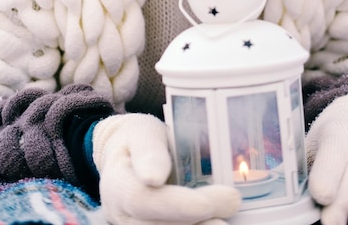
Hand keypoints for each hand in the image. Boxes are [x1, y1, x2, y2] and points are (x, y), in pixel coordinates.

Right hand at [92, 113, 240, 224]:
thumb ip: (148, 150)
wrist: (127, 153)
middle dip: (196, 222)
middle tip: (230, 203)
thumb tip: (153, 176)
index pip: (142, 200)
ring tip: (226, 216)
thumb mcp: (142, 132)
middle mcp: (122, 213)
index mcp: (117, 183)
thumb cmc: (139, 139)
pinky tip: (216, 218)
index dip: (175, 206)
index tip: (206, 203)